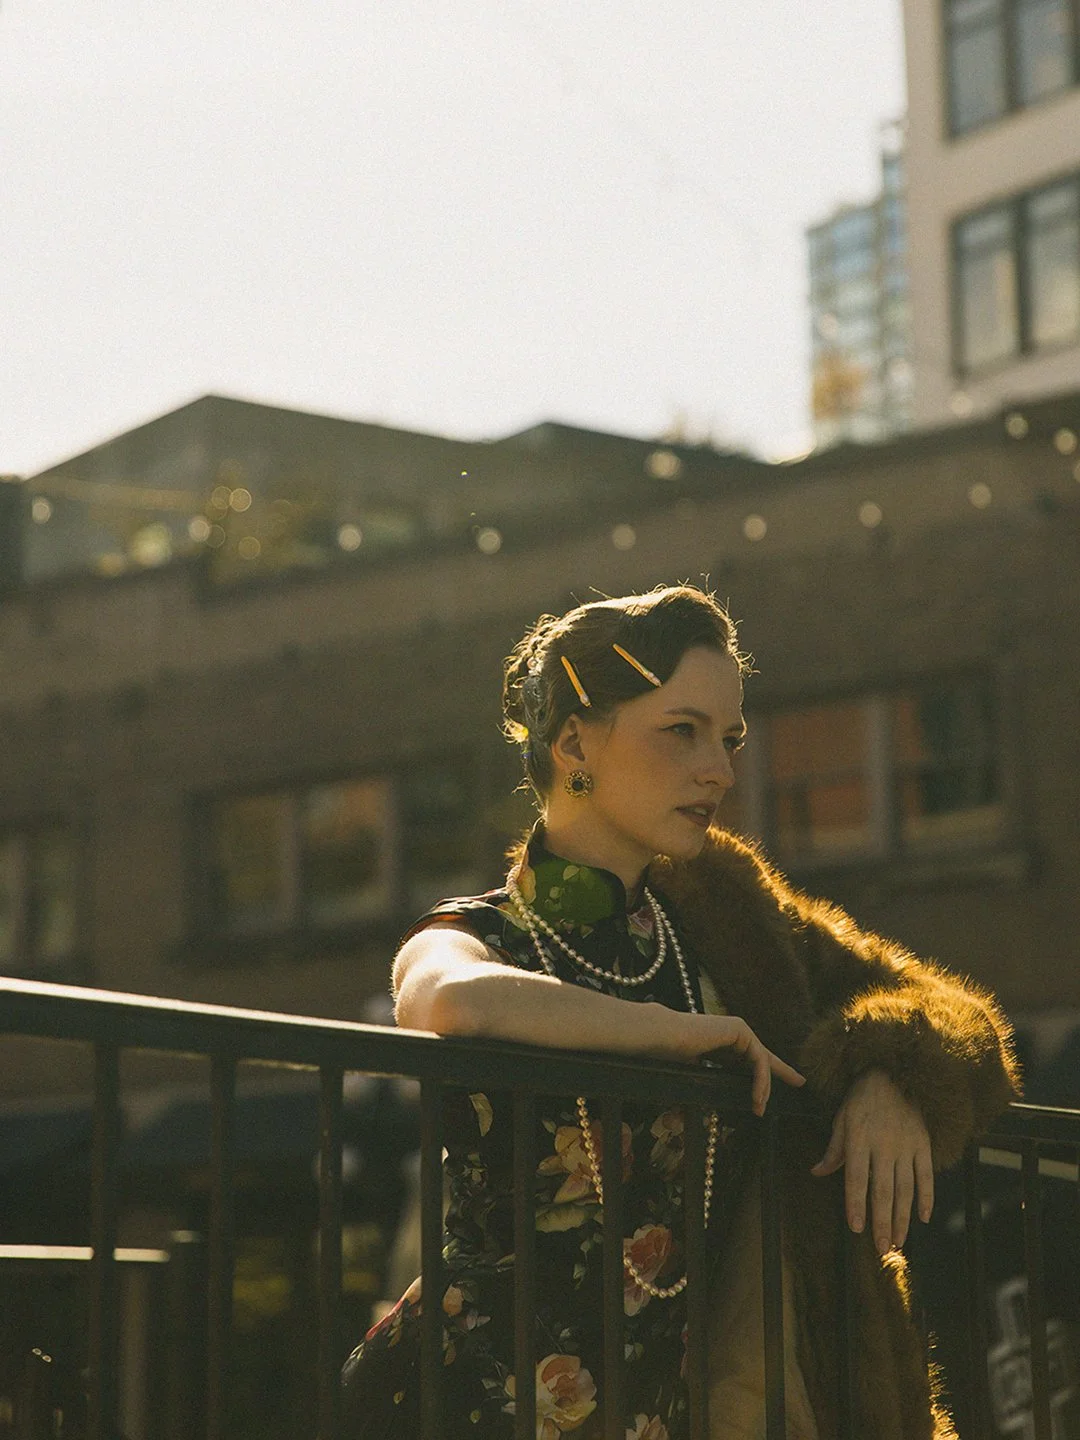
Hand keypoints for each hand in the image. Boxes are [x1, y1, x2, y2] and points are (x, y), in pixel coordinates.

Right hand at [681, 1014, 805, 1116]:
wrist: (662, 1038)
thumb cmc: (671, 1056)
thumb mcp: (700, 1074)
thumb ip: (715, 1081)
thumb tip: (718, 1107)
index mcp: (724, 1042)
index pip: (750, 1059)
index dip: (766, 1072)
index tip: (785, 1079)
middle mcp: (734, 1032)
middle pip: (763, 1057)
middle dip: (782, 1071)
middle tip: (800, 1082)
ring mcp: (738, 1029)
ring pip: (762, 1061)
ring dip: (764, 1087)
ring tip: (759, 1109)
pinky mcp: (740, 1029)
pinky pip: (758, 1059)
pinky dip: (761, 1079)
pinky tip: (758, 1097)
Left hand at [811, 1068, 933, 1252]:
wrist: (894, 1074)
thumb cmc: (862, 1099)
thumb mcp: (842, 1119)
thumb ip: (833, 1149)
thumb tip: (817, 1172)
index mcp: (859, 1139)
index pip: (856, 1177)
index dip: (855, 1203)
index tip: (856, 1228)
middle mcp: (883, 1145)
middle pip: (883, 1190)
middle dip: (881, 1222)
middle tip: (881, 1248)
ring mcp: (906, 1146)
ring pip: (905, 1189)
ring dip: (902, 1218)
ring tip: (897, 1241)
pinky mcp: (923, 1144)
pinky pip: (926, 1175)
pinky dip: (926, 1197)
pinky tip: (922, 1218)